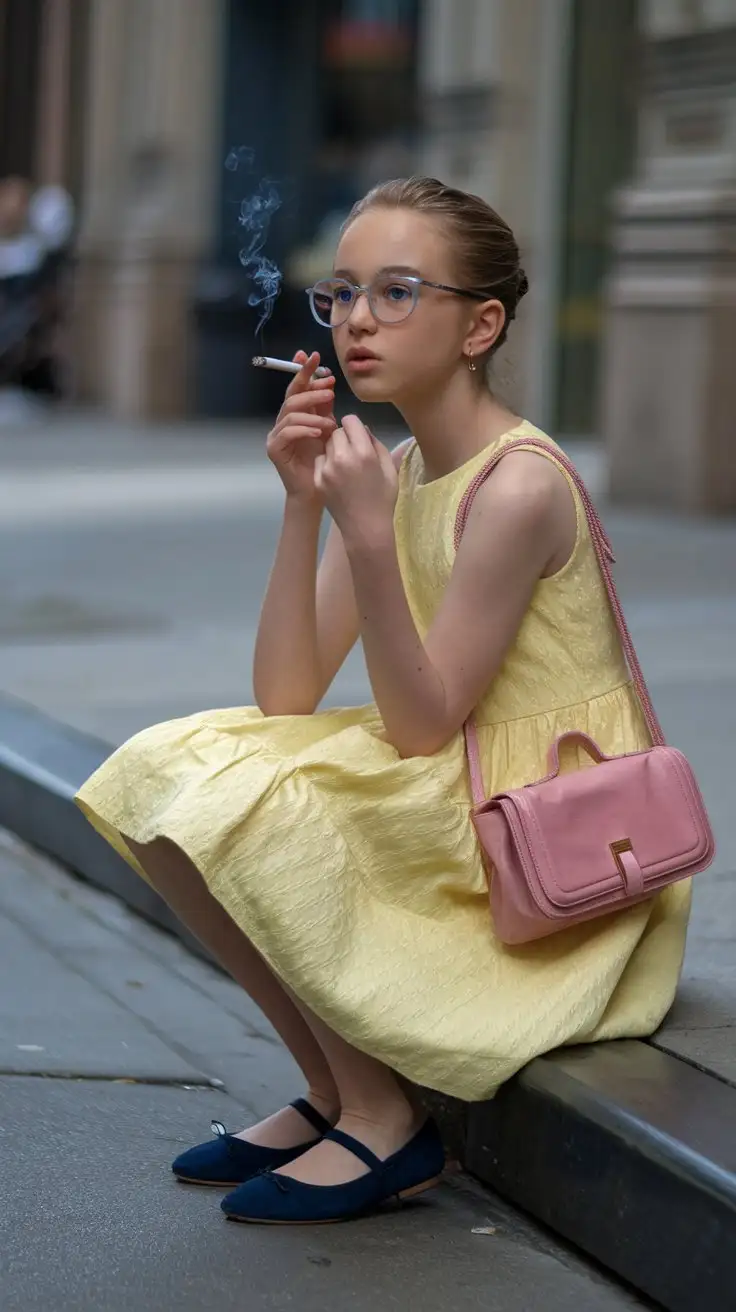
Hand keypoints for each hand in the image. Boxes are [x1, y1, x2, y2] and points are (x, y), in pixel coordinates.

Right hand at [266, 351, 336, 501]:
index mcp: (294, 414)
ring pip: (290, 413)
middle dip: (309, 387)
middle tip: (330, 387)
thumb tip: (328, 381)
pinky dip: (304, 429)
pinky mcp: (274, 448)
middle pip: (291, 396)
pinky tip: (319, 431)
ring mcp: (276, 434)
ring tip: (330, 419)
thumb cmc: (321, 461)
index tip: (313, 356)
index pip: (297, 387)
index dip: (302, 370)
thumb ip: (325, 408)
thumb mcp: (327, 429)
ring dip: (312, 412)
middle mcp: (282, 421)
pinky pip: (287, 432)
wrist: (315, 489)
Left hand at [314, 414, 398, 545]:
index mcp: (363, 452)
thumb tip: (363, 428)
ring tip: (345, 464)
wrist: (366, 528)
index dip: (355, 426)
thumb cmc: (383, 498)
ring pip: (326, 445)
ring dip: (334, 448)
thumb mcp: (389, 468)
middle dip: (344, 437)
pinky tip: (336, 475)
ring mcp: (327, 469)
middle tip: (352, 450)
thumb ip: (376, 443)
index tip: (358, 435)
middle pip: (336, 431)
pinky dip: (326, 462)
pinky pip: (319, 460)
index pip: (350, 420)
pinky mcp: (318, 480)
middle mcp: (343, 457)